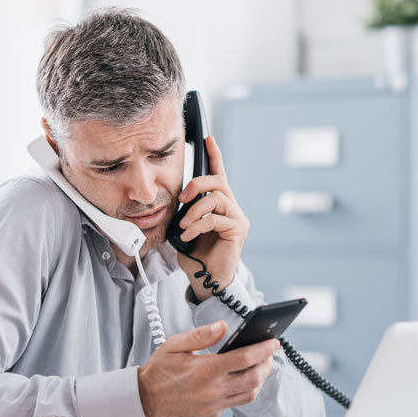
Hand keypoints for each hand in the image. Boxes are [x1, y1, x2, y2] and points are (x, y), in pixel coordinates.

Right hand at [137, 321, 278, 416]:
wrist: (143, 399)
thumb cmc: (159, 369)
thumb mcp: (175, 345)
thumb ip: (201, 335)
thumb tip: (223, 326)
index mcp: (205, 369)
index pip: (244, 358)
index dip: (263, 349)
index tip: (273, 341)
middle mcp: (212, 390)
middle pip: (253, 378)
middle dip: (267, 364)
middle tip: (270, 353)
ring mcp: (212, 405)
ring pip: (248, 394)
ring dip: (260, 379)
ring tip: (261, 366)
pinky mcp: (210, 415)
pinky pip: (235, 404)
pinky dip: (244, 390)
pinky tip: (242, 379)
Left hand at [176, 136, 249, 301]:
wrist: (206, 279)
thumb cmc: (196, 254)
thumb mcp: (185, 227)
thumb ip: (186, 210)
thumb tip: (178, 199)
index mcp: (218, 204)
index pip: (218, 174)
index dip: (214, 155)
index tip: (207, 137)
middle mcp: (231, 208)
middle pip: (218, 181)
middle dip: (197, 184)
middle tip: (183, 196)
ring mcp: (237, 218)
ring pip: (217, 198)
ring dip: (194, 210)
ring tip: (184, 226)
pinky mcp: (238, 229)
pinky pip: (216, 217)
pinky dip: (198, 225)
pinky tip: (189, 236)